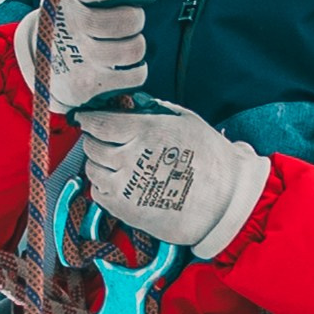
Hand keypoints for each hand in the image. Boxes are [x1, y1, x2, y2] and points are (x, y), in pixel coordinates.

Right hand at [15, 0, 150, 114]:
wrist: (42, 56)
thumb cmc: (74, 12)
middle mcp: (72, 23)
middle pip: (128, 20)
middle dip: (136, 18)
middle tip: (129, 19)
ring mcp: (79, 56)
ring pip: (133, 49)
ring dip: (137, 45)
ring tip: (126, 41)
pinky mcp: (88, 83)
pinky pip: (135, 75)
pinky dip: (137, 69)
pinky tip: (125, 64)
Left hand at [77, 103, 268, 258]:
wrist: (225, 202)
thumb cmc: (211, 158)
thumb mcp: (185, 120)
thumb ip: (154, 109)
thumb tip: (131, 103)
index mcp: (145, 132)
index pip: (99, 123)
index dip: (90, 118)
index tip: (88, 118)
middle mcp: (130, 159)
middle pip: (91, 145)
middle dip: (95, 139)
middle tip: (106, 138)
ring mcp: (125, 187)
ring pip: (92, 169)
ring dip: (98, 163)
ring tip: (116, 161)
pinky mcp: (125, 210)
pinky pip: (98, 193)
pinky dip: (104, 185)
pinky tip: (120, 181)